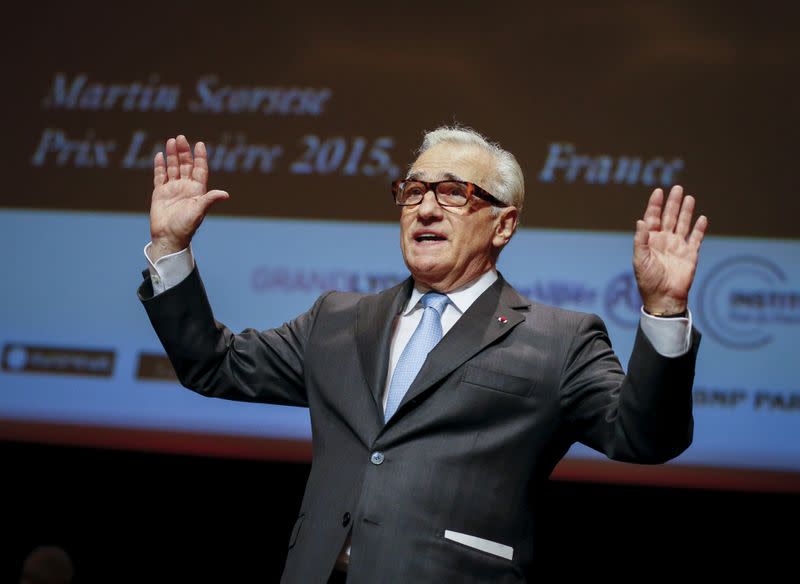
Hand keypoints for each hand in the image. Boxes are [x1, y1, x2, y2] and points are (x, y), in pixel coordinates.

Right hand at [149, 135, 228, 260]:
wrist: (169, 237)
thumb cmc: (186, 226)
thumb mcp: (199, 211)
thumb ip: (210, 200)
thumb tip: (226, 194)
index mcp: (197, 191)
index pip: (199, 169)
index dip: (200, 157)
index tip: (200, 144)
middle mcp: (186, 188)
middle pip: (186, 165)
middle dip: (184, 151)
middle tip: (180, 138)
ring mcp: (172, 189)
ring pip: (173, 168)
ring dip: (172, 155)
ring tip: (171, 141)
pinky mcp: (160, 193)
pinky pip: (160, 176)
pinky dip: (159, 166)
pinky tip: (159, 155)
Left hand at [633, 185, 707, 315]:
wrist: (663, 297)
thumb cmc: (648, 280)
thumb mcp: (639, 259)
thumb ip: (640, 240)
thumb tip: (641, 221)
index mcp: (650, 240)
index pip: (653, 218)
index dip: (655, 204)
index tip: (658, 191)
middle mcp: (664, 240)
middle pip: (669, 217)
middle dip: (672, 203)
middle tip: (677, 188)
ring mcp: (678, 246)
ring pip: (683, 224)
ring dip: (686, 211)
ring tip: (689, 197)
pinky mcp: (690, 254)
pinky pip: (696, 239)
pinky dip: (699, 229)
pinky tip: (702, 218)